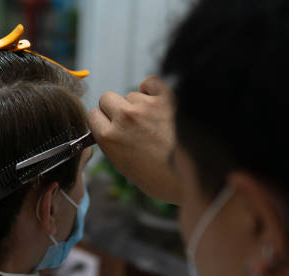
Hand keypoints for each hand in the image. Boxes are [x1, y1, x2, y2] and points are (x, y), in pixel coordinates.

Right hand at [89, 75, 179, 204]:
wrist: (195, 176)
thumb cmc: (163, 180)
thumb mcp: (127, 168)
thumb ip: (115, 145)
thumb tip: (115, 132)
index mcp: (110, 139)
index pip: (93, 115)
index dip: (103, 120)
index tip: (111, 125)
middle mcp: (124, 118)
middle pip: (107, 98)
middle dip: (115, 108)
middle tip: (129, 121)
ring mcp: (145, 106)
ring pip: (132, 94)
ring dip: (139, 103)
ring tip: (154, 121)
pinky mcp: (167, 98)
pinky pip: (151, 82)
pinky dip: (152, 89)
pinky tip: (158, 101)